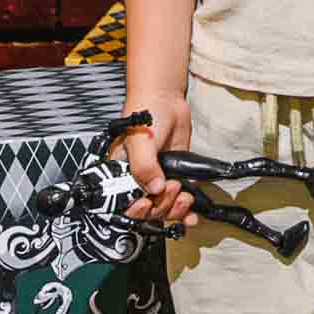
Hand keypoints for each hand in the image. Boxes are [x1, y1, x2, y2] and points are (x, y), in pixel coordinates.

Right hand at [124, 92, 198, 230]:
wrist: (167, 99)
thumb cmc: (145, 112)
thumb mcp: (140, 140)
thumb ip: (144, 166)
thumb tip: (155, 188)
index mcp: (121, 173)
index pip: (124, 203)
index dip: (136, 210)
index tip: (147, 203)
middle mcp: (138, 179)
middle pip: (148, 209)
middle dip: (162, 204)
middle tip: (172, 186)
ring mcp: (157, 179)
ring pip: (164, 208)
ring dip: (175, 209)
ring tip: (184, 196)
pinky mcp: (174, 176)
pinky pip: (178, 200)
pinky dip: (186, 211)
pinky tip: (192, 215)